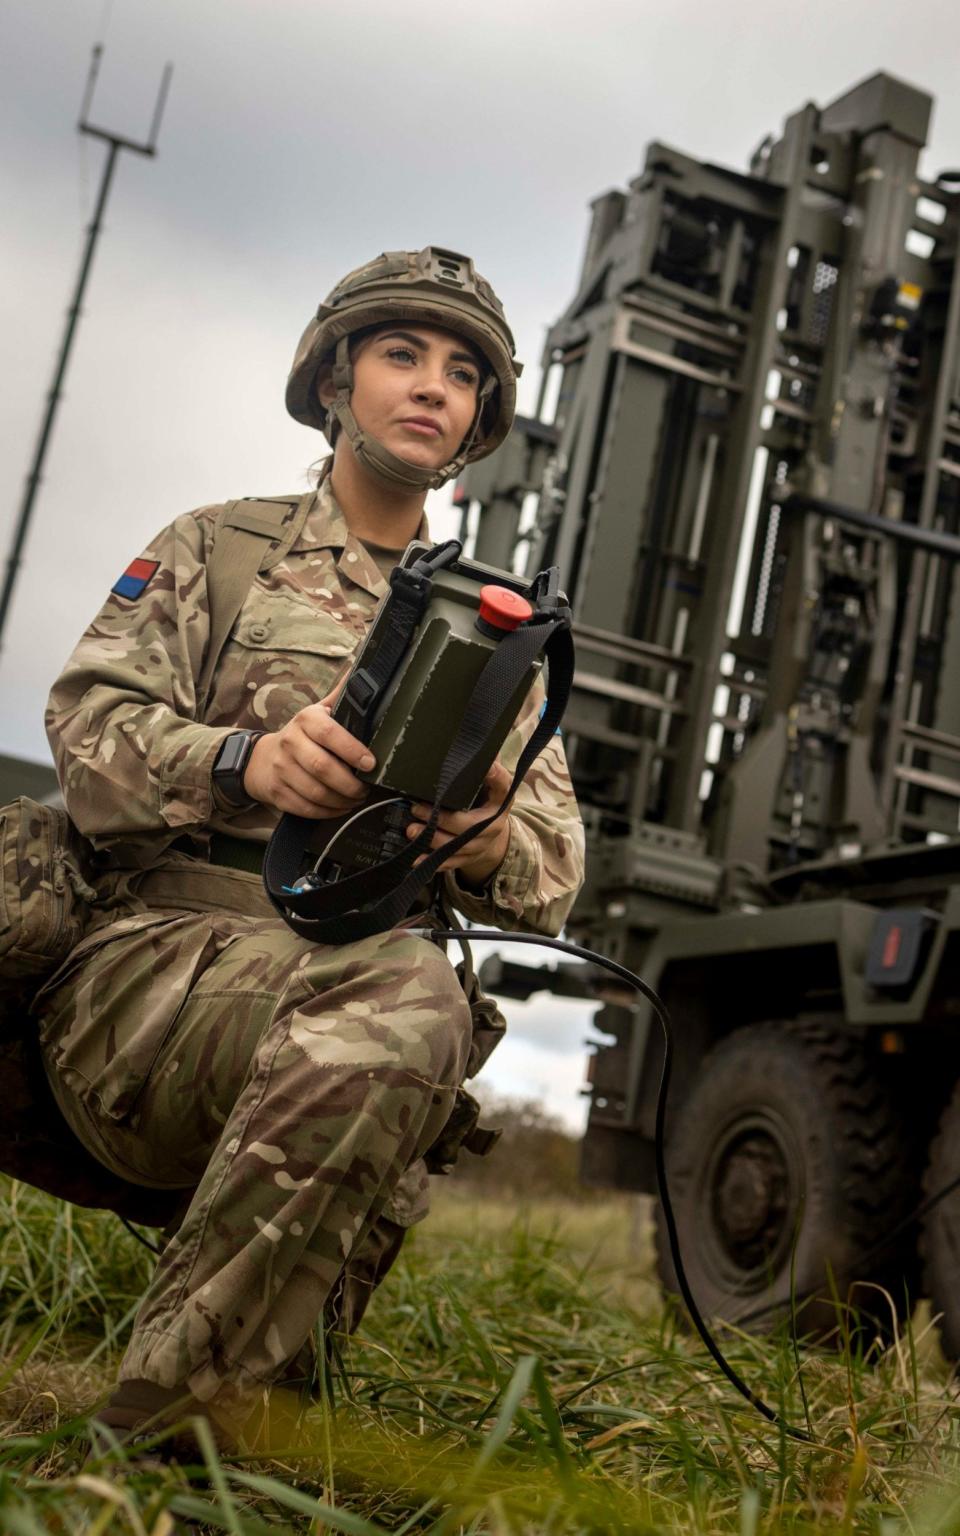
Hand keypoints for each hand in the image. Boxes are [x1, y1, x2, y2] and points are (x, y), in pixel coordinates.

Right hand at [243, 686, 375, 818]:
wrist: (262, 759)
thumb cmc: (301, 736)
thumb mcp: (318, 712)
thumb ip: (340, 697)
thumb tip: (362, 671)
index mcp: (305, 720)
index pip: (329, 733)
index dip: (352, 750)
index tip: (370, 763)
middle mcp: (290, 742)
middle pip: (322, 767)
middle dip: (350, 783)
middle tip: (366, 788)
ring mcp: (281, 769)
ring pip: (316, 792)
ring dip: (342, 800)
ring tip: (356, 798)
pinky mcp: (278, 792)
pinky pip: (306, 807)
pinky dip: (328, 812)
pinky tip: (340, 807)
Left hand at [406, 759, 511, 885]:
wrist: (493, 833)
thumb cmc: (486, 801)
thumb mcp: (490, 784)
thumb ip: (484, 768)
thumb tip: (476, 748)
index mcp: (500, 801)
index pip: (501, 786)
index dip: (495, 776)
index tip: (485, 766)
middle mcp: (492, 825)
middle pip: (468, 825)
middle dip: (440, 819)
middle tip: (416, 808)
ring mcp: (479, 845)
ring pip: (455, 847)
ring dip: (431, 840)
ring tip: (410, 830)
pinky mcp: (466, 859)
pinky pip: (448, 863)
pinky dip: (430, 862)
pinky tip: (414, 859)